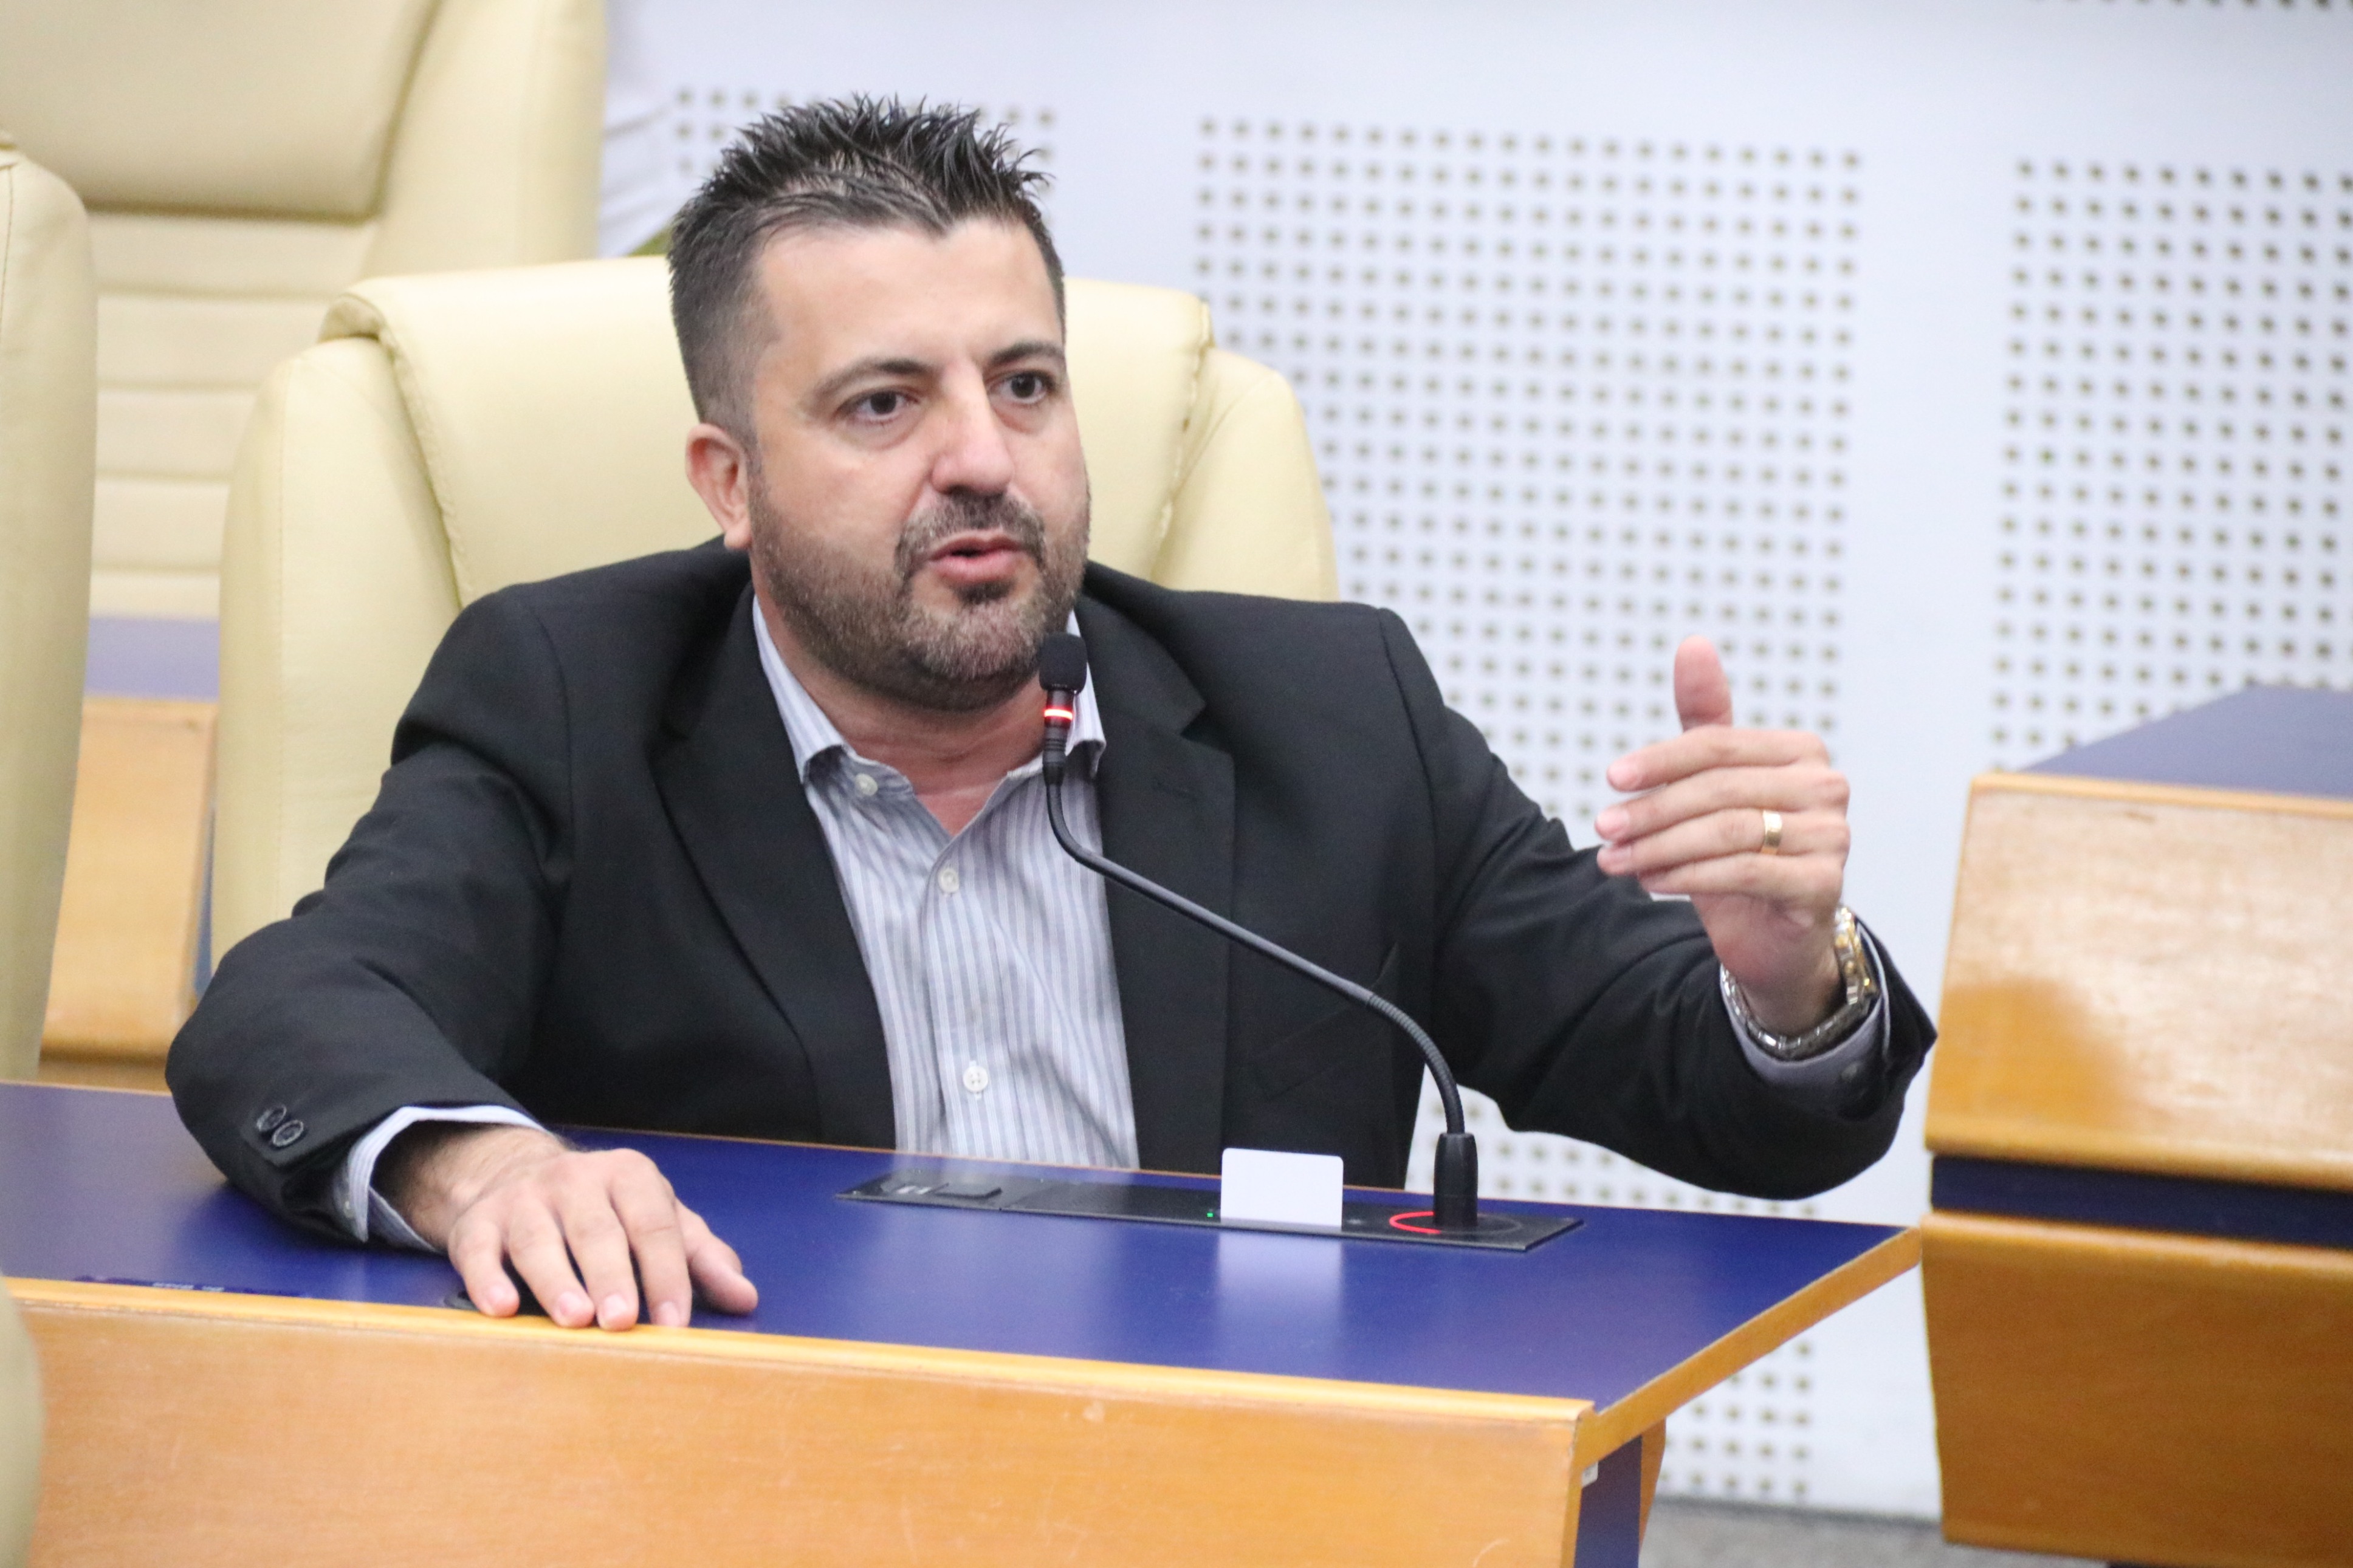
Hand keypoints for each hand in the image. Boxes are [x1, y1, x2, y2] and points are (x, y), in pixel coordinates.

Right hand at [379, 1124, 758, 1330]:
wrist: (515, 1175)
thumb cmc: (606, 1212)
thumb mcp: (658, 1221)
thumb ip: (701, 1259)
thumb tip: (745, 1298)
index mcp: (629, 1177)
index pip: (654, 1225)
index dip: (666, 1274)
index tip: (674, 1323)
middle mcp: (575, 1180)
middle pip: (597, 1230)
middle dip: (612, 1276)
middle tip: (622, 1321)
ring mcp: (523, 1199)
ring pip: (539, 1239)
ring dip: (556, 1279)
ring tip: (573, 1319)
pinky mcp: (477, 1222)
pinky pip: (479, 1250)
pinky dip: (487, 1278)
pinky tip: (500, 1309)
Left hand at [1592, 636, 1848, 1034]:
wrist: (1775, 937)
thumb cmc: (1741, 851)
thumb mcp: (1716, 784)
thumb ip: (1705, 720)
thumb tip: (1692, 643)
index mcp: (1800, 751)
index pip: (1718, 745)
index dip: (1660, 759)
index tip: (1610, 778)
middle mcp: (1826, 786)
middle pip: (1718, 789)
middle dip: (1652, 809)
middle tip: (1603, 827)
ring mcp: (1832, 836)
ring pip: (1727, 832)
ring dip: (1659, 846)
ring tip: (1613, 860)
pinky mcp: (1823, 884)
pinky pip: (1743, 872)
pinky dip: (1687, 876)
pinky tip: (1650, 882)